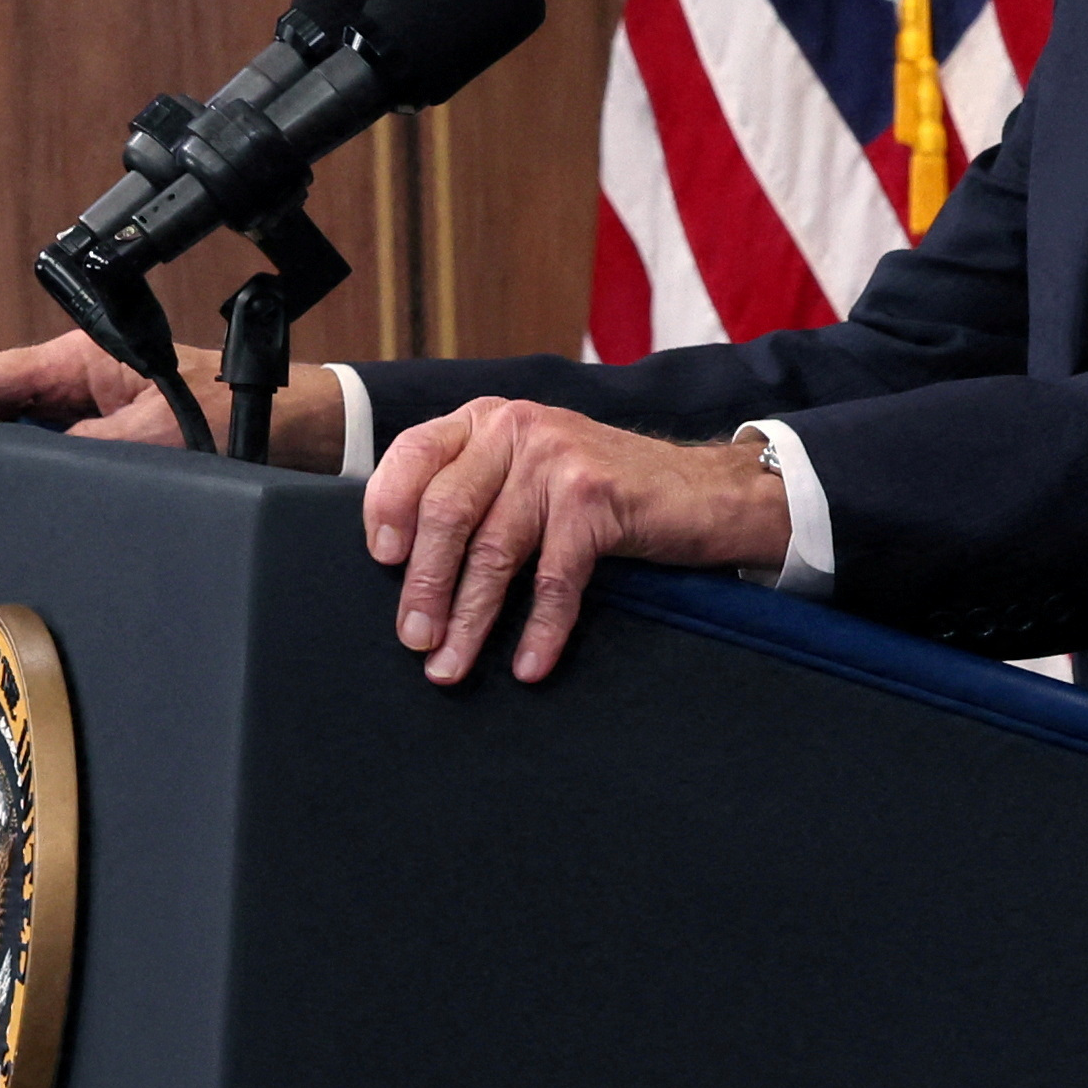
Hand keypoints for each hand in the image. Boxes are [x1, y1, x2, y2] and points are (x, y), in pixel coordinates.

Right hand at [0, 329, 341, 466]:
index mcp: (88, 361)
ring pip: (26, 441)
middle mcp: (90, 387)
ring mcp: (104, 418)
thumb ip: (85, 452)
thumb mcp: (150, 439)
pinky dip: (28, 483)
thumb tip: (30, 474)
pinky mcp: (124, 452)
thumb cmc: (239, 416)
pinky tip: (8, 507)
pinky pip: (60, 467)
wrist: (306, 437)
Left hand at [360, 398, 790, 682]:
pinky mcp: (597, 498)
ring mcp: (558, 460)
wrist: (705, 491)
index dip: (387, 507)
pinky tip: (529, 665)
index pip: (414, 454)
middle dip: (425, 585)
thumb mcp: (532, 472)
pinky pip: (554, 578)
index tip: (381, 561)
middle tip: (415, 641)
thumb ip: (477, 490)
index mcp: (488, 420)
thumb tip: (404, 564)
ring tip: (450, 666)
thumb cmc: (609, 495)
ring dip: (470, 620)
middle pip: (447, 512)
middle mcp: (517, 429)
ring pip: (495, 551)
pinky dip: (540, 629)